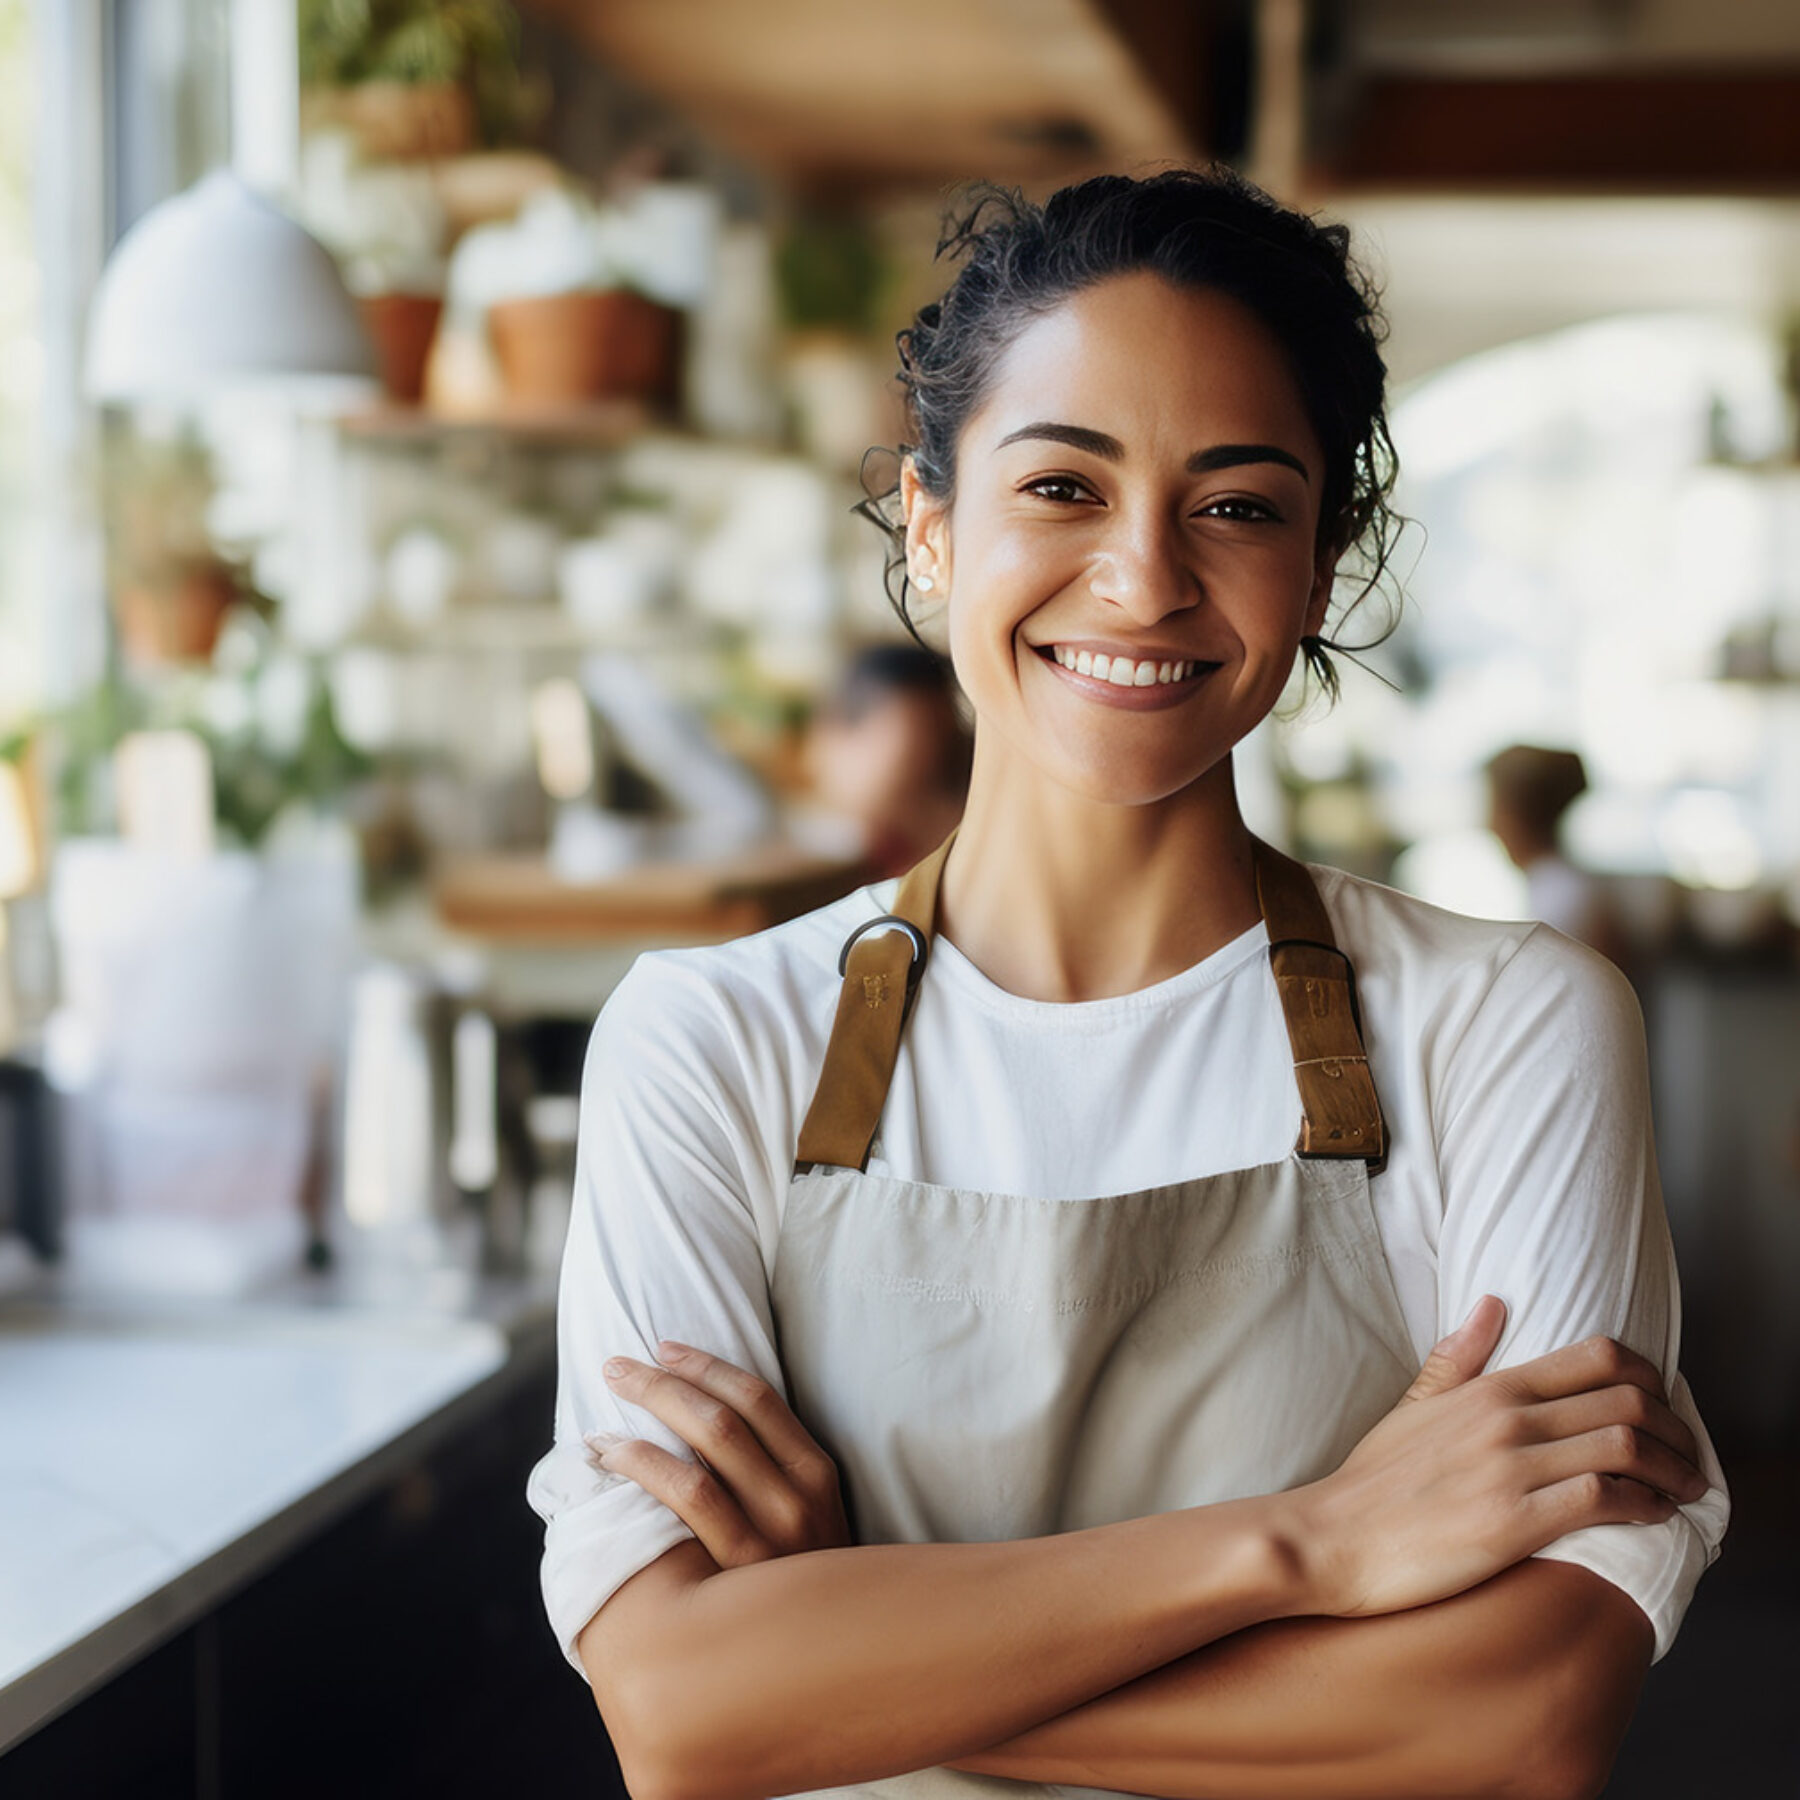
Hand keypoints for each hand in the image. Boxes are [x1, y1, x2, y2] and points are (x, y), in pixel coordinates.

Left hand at [594, 1341, 850, 1568]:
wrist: (834, 1653)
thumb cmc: (802, 1573)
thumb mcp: (810, 1512)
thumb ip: (772, 1468)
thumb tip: (700, 1412)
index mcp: (817, 1471)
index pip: (758, 1397)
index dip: (706, 1365)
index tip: (665, 1346)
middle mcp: (798, 1499)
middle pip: (720, 1420)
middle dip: (662, 1384)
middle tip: (616, 1367)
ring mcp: (769, 1540)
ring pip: (696, 1464)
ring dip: (642, 1430)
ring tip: (601, 1421)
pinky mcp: (738, 1576)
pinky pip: (685, 1508)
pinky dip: (644, 1472)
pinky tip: (613, 1462)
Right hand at [1291, 1297, 1709, 1618]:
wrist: (1332, 1538)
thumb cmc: (1371, 1481)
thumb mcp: (1412, 1406)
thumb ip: (1458, 1357)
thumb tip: (1492, 1302)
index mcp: (1487, 1389)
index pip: (1595, 1358)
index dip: (1650, 1377)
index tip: (1667, 1403)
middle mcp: (1506, 1419)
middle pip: (1627, 1400)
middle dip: (1676, 1428)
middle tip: (1688, 1454)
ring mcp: (1511, 1469)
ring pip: (1625, 1447)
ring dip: (1673, 1470)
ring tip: (1685, 1488)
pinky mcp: (1514, 1522)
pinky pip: (1602, 1499)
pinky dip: (1644, 1505)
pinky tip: (1653, 1515)